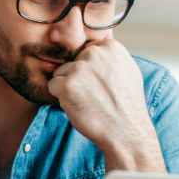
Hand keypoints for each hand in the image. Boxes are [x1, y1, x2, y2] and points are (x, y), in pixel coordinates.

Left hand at [47, 38, 166, 171]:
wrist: (126, 131)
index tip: (101, 84)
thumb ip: (107, 57)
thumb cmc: (126, 106)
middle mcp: (95, 54)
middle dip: (78, 78)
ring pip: (60, 73)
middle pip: (71, 61)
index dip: (89, 71)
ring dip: (69, 88)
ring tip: (89, 101)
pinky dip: (61, 98)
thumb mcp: (126, 71)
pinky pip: (53, 86)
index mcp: (111, 47)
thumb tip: (80, 50)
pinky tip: (79, 106)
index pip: (85, 52)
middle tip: (96, 95)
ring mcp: (80, 68)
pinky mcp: (68, 85)